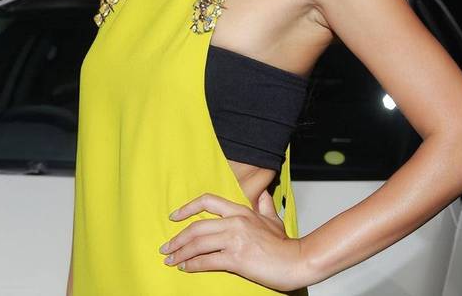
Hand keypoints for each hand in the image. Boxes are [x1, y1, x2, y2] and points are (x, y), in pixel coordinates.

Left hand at [159, 189, 305, 290]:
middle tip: (166, 247)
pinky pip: (207, 261)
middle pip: (197, 226)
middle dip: (177, 238)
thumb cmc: (284, 244)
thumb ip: (265, 204)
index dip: (188, 207)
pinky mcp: (236, 258)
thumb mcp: (273, 218)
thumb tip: (264, 193)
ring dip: (180, 253)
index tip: (174, 216)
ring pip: (198, 243)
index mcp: (240, 210)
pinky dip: (193, 265)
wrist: (295, 261)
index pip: (208, 201)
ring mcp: (234, 239)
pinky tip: (185, 268)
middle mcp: (235, 221)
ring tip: (170, 260)